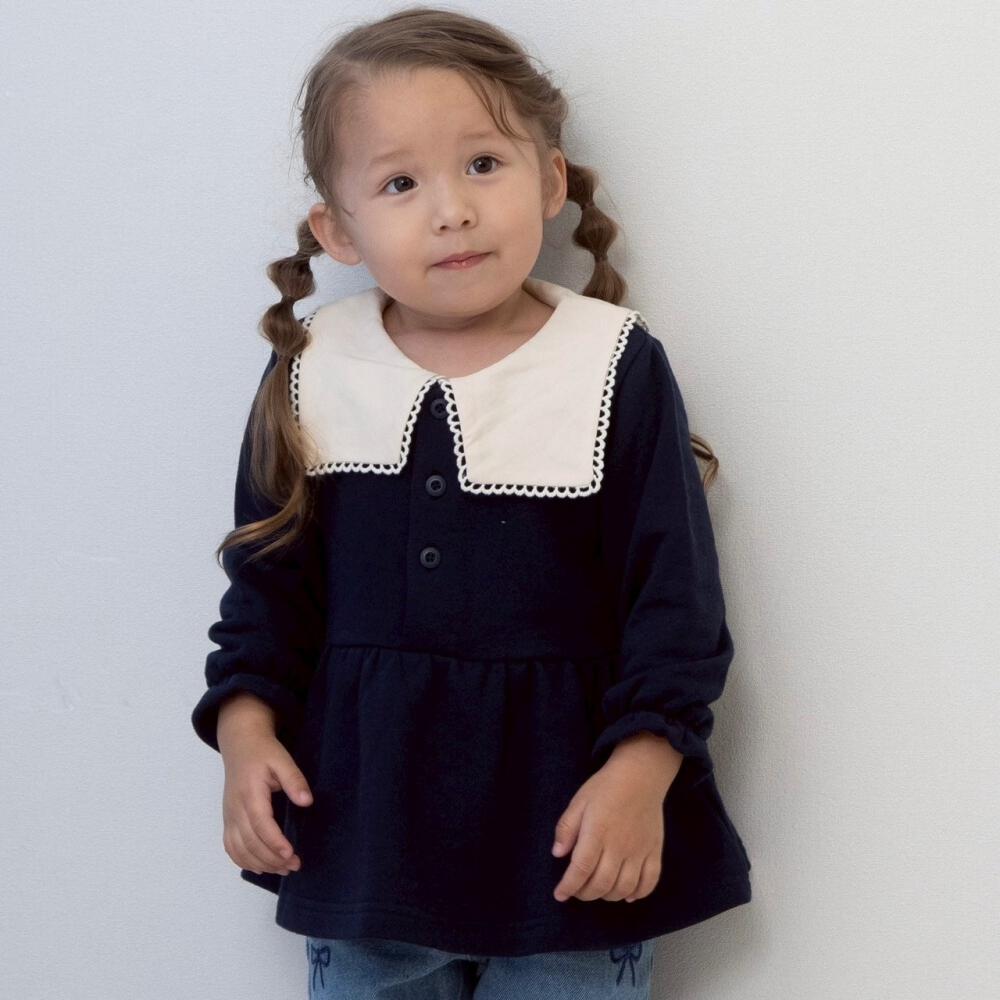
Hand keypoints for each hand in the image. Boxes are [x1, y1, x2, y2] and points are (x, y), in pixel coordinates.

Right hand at [217, 698, 313, 876]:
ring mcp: (229, 816)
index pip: (260, 824)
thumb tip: (306, 802)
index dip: (274, 842)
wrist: (240, 745)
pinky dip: (243, 860)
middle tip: (295, 865)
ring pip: (239, 849)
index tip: (290, 854)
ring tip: (283, 869)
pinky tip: (260, 867)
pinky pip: (230, 846)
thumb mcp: (283, 760)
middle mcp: (235, 808)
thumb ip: (294, 780)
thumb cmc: (264, 752)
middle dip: (272, 858)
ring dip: (260, 863)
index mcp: (250, 793)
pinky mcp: (228, 819)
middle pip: (250, 842)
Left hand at [551, 734, 680, 903]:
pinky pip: (650, 881)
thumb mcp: (579, 802)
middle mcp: (619, 846)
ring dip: (608, 896)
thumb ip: (566, 828)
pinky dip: (638, 894)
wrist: (640, 776)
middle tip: (577, 891)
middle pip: (601, 883)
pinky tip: (627, 895)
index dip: (569, 886)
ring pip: (624, 888)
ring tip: (598, 890)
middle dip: (585, 894)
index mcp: (597, 832)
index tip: (560, 895)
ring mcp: (639, 851)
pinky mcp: (654, 851)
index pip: (581, 869)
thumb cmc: (605, 787)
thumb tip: (557, 854)